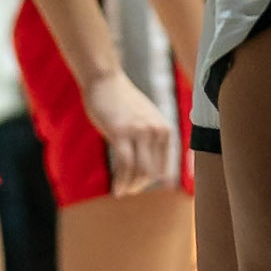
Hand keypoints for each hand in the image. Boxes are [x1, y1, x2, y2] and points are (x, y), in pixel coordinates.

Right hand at [80, 69, 174, 194]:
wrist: (105, 80)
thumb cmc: (122, 100)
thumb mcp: (145, 118)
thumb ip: (151, 138)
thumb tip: (153, 168)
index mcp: (165, 129)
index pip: (164, 167)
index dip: (152, 180)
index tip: (140, 185)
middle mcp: (156, 131)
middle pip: (153, 173)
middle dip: (141, 185)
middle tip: (129, 189)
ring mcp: (139, 132)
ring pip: (140, 172)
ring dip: (131, 186)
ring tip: (122, 191)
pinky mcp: (121, 133)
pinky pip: (125, 165)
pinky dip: (121, 181)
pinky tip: (116, 190)